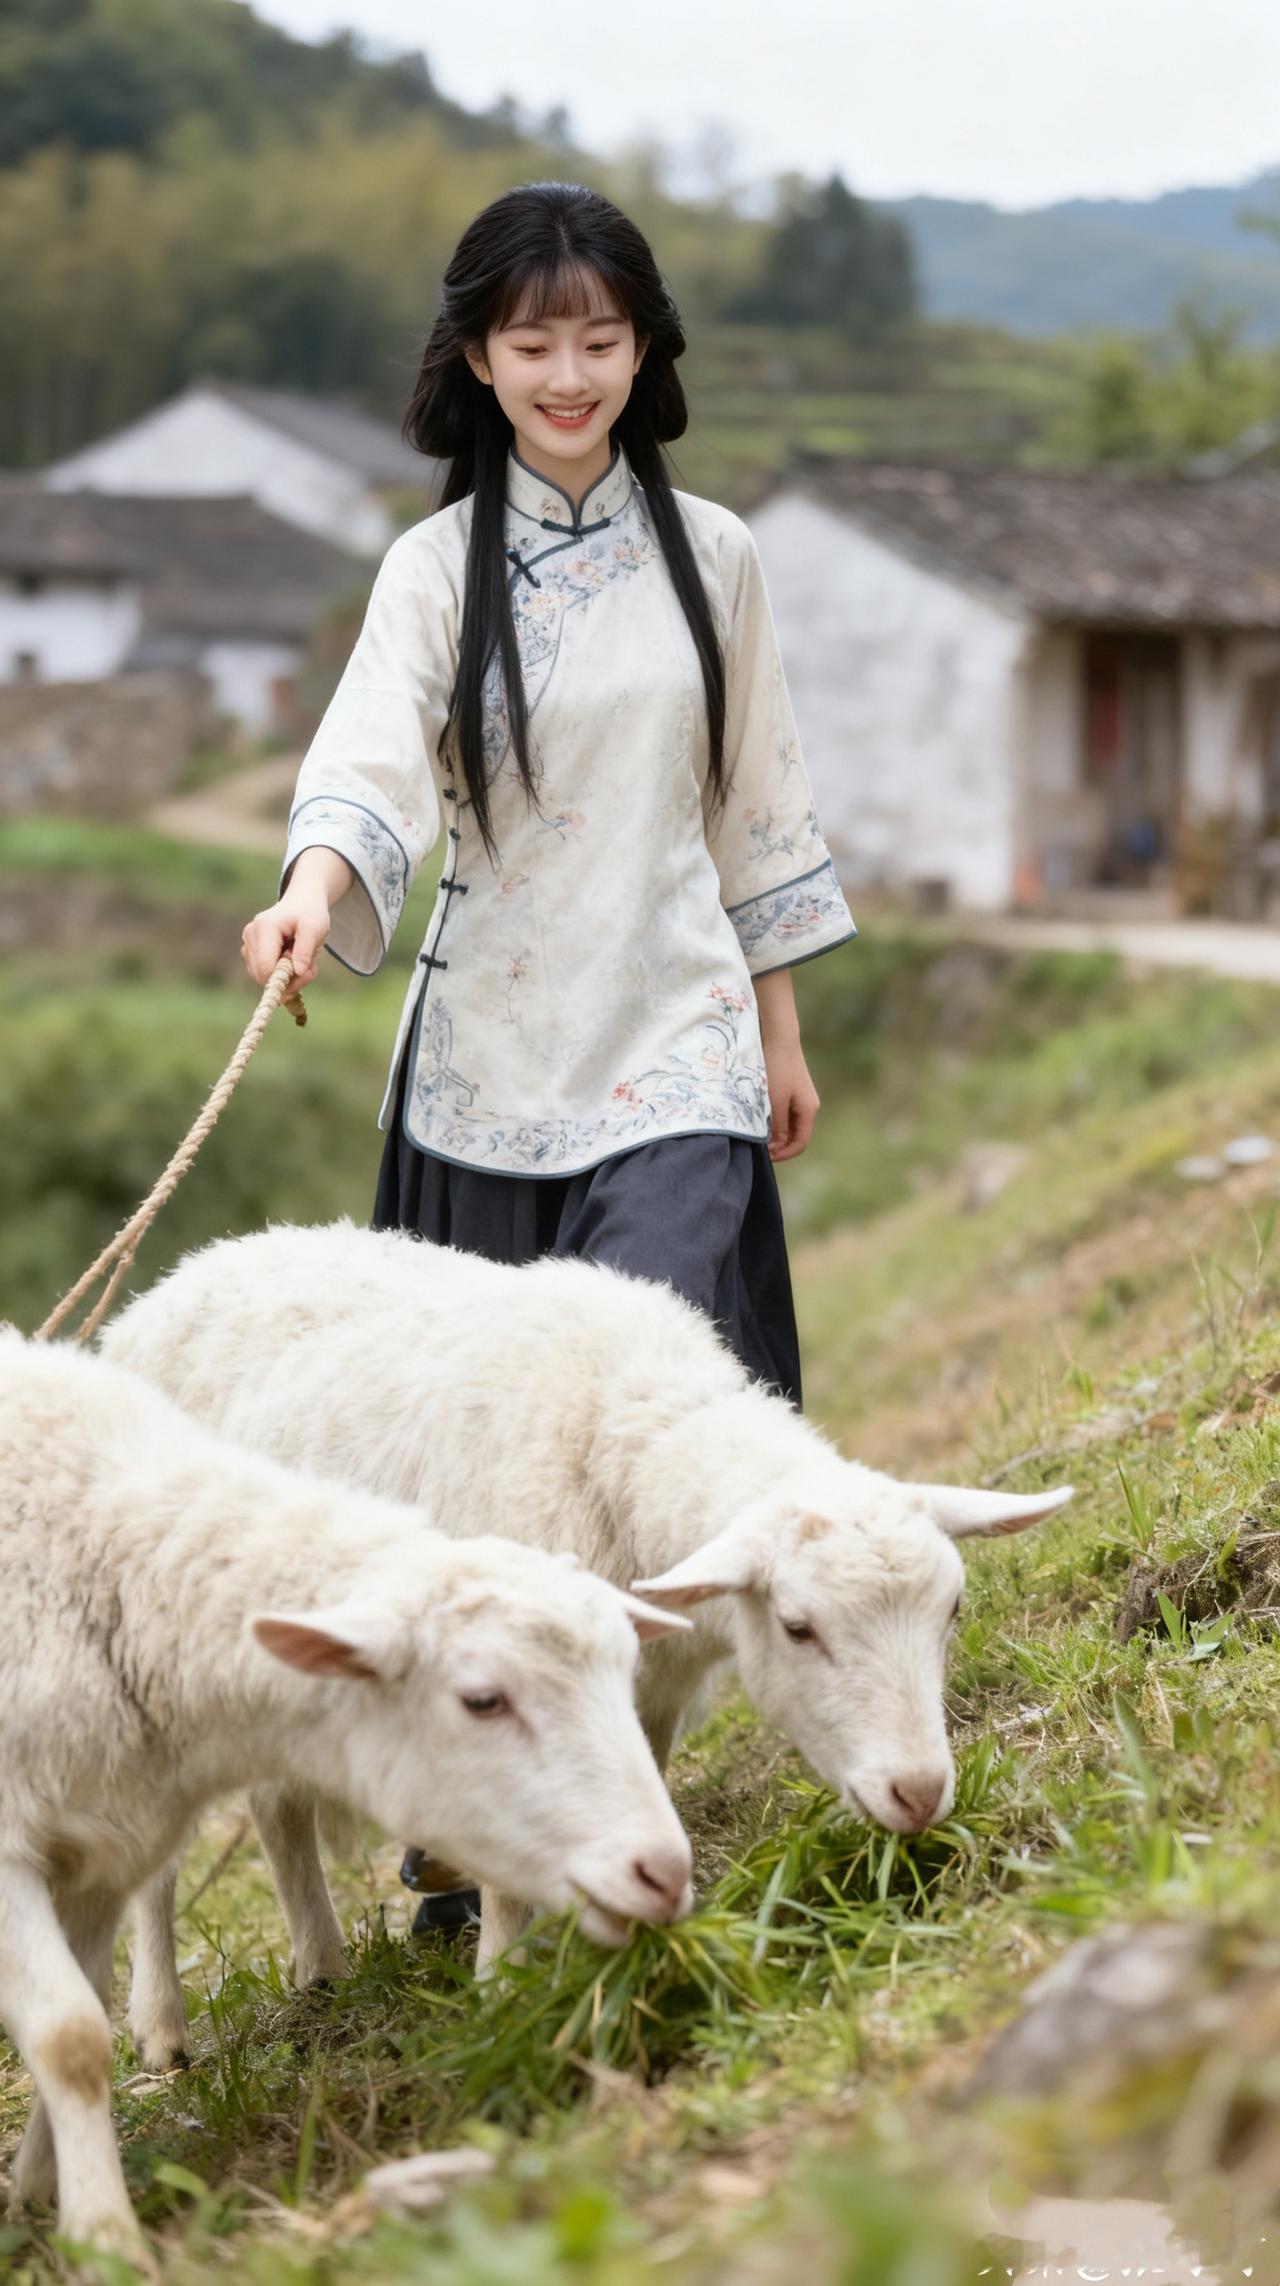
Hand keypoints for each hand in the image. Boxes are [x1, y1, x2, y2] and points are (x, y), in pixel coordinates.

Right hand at [241, 847, 351, 1000]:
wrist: (302, 902)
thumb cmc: (310, 913)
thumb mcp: (315, 927)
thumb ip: (305, 949)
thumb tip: (298, 971)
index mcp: (264, 927)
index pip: (265, 966)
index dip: (286, 978)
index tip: (308, 972)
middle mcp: (250, 935)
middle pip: (262, 975)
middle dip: (289, 979)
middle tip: (311, 967)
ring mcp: (247, 944)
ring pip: (263, 977)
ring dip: (287, 977)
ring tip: (304, 960)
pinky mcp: (250, 952)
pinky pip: (263, 974)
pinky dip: (281, 974)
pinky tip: (294, 961)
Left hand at [753, 965, 819, 1161]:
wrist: (777, 1038)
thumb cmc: (777, 1069)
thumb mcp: (774, 1102)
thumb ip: (777, 1127)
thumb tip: (776, 1146)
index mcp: (809, 1110)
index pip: (800, 1143)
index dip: (783, 1154)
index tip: (764, 1156)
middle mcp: (807, 1106)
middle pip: (794, 1136)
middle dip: (777, 1145)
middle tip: (756, 1147)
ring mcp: (799, 1098)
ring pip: (787, 1125)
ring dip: (773, 1132)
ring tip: (755, 1132)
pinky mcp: (790, 1090)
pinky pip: (783, 1113)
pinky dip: (772, 1120)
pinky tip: (757, 1118)